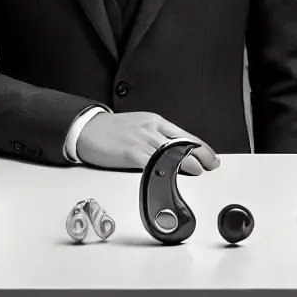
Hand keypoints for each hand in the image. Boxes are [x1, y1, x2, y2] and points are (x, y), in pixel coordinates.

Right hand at [76, 112, 218, 172]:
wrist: (86, 128)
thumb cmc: (110, 130)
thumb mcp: (138, 127)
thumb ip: (155, 137)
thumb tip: (174, 152)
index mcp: (154, 121)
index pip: (184, 135)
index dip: (200, 146)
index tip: (211, 156)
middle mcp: (150, 128)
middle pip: (181, 142)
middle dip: (199, 154)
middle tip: (211, 164)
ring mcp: (141, 139)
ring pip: (171, 151)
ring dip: (186, 162)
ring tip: (198, 170)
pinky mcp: (131, 152)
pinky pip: (152, 162)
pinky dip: (165, 168)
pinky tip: (172, 174)